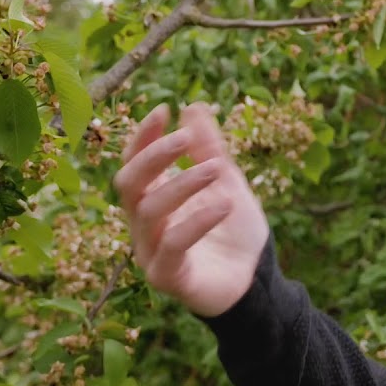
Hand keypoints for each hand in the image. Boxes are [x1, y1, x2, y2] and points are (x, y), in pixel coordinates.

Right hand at [113, 103, 269, 317]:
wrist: (255, 279)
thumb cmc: (234, 230)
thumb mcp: (228, 182)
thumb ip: (210, 149)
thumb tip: (192, 106)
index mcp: (154, 197)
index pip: (134, 162)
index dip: (143, 136)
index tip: (165, 110)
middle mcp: (144, 223)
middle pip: (129, 183)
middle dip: (154, 156)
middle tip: (185, 139)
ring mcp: (150, 251)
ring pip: (150, 210)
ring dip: (184, 184)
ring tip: (218, 169)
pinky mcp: (166, 277)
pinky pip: (172, 244)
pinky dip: (197, 220)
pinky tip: (225, 203)